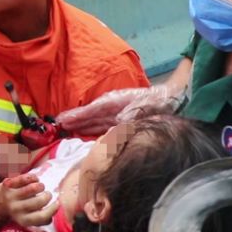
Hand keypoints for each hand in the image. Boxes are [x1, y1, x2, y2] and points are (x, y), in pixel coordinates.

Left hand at [0, 173, 58, 226]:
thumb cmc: (19, 210)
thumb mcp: (28, 218)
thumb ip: (41, 217)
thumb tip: (56, 209)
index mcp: (23, 220)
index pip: (42, 217)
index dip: (53, 210)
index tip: (57, 203)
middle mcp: (16, 210)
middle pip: (39, 201)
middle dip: (47, 196)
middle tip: (48, 194)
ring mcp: (11, 196)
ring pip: (32, 188)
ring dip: (40, 186)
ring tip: (40, 186)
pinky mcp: (8, 185)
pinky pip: (24, 178)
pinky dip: (33, 177)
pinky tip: (34, 179)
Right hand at [55, 87, 178, 136]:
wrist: (173, 99)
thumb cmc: (159, 100)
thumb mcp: (148, 105)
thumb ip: (134, 112)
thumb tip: (120, 120)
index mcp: (116, 102)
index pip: (93, 109)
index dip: (78, 115)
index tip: (62, 119)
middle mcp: (113, 108)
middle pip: (90, 115)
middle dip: (74, 119)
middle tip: (58, 124)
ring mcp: (117, 114)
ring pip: (94, 120)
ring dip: (81, 124)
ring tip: (65, 128)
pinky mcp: (122, 120)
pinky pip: (103, 125)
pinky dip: (92, 129)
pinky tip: (84, 132)